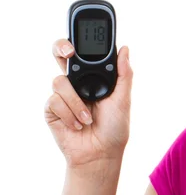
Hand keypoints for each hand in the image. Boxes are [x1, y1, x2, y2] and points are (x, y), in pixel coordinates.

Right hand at [44, 39, 133, 168]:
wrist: (100, 154)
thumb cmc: (115, 127)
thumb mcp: (123, 99)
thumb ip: (124, 74)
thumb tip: (125, 49)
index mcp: (94, 78)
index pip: (83, 54)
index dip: (78, 42)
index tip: (81, 41)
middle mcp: (76, 83)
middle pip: (61, 56)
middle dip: (61, 49)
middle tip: (69, 53)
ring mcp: (63, 96)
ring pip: (59, 82)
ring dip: (76, 102)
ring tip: (88, 118)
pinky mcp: (52, 110)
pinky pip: (54, 101)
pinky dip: (69, 114)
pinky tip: (77, 125)